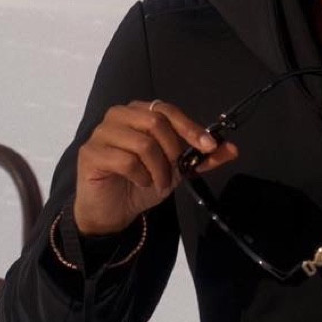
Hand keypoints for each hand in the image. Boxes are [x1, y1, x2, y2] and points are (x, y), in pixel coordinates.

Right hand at [73, 99, 237, 236]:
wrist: (113, 211)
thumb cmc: (141, 183)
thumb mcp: (176, 170)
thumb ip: (201, 158)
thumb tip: (231, 149)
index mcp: (139, 112)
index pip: (167, 110)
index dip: (190, 127)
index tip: (209, 146)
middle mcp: (118, 115)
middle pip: (155, 122)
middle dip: (172, 151)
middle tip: (174, 172)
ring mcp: (101, 133)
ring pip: (142, 143)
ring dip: (158, 169)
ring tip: (158, 183)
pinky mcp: (90, 153)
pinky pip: (125, 160)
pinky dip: (140, 176)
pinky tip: (140, 182)